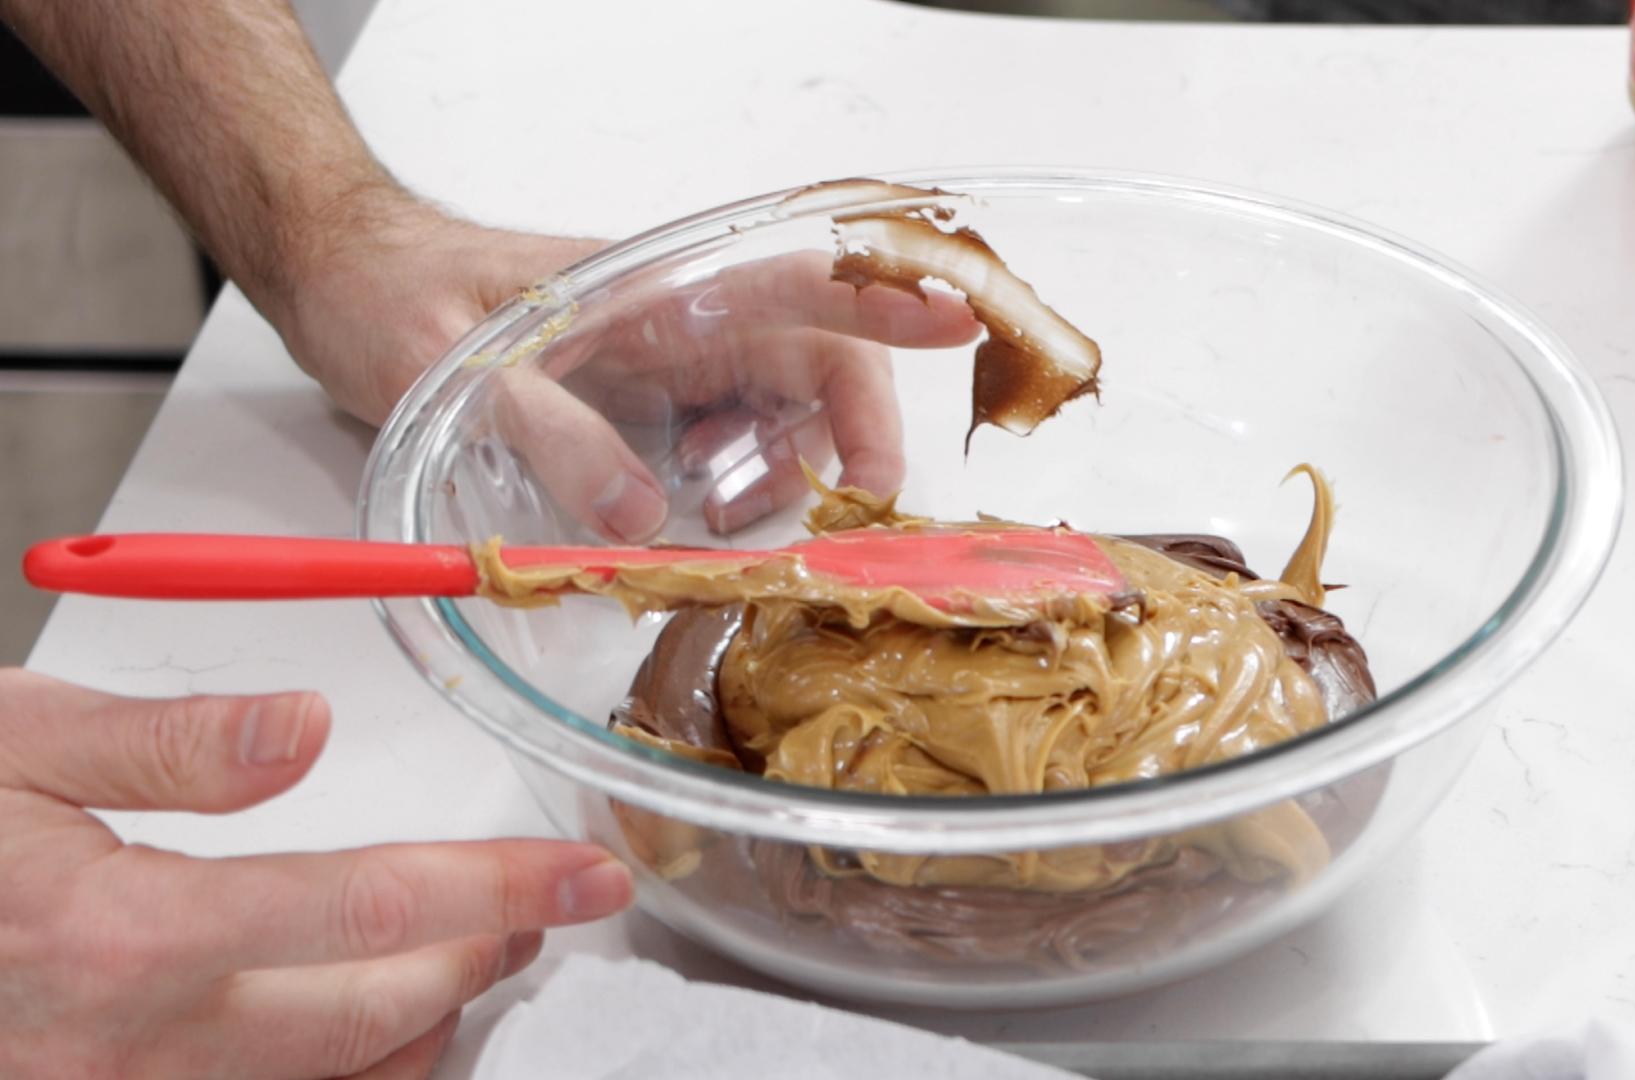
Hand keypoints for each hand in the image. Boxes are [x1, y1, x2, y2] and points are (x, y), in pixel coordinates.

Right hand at [0, 668, 634, 1078]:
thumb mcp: (6, 742)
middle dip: (478, 956)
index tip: (586, 875)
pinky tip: (360, 1029)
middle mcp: (129, 1052)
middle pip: (376, 1021)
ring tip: (468, 958)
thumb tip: (299, 733)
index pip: (374, 910)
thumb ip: (162, 744)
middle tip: (533, 905)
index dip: (502, 888)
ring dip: (424, 1027)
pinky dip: (343, 1076)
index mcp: (122, 936)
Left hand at [260, 189, 979, 541]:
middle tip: (843, 516)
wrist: (343, 279)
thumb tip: (644, 520)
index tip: (960, 324)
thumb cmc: (396, 291)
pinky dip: (737, 485)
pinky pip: (732, 446)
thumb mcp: (456, 364)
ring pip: (783, 418)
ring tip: (728, 516)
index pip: (798, 289)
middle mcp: (682, 324)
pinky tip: (690, 508)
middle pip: (821, 371)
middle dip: (851, 443)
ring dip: (784, 475)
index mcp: (655, 291)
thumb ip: (552, 432)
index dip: (885, 305)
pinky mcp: (650, 403)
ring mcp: (671, 363)